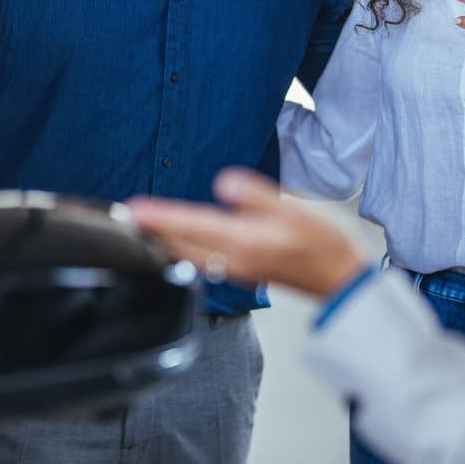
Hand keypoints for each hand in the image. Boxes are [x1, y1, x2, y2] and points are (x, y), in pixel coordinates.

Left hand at [125, 169, 368, 299]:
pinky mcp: (240, 273)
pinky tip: (176, 240)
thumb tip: (226, 183)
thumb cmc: (323, 244)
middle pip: (181, 245)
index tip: (133, 210)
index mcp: (245, 243)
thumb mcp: (296, 211)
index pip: (192, 226)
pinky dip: (181, 249)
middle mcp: (235, 261)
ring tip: (142, 224)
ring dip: (164, 241)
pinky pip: (200, 261)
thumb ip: (258, 196)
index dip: (161, 217)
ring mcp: (236, 270)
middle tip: (124, 214)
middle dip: (152, 231)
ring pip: (188, 256)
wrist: (340, 280)